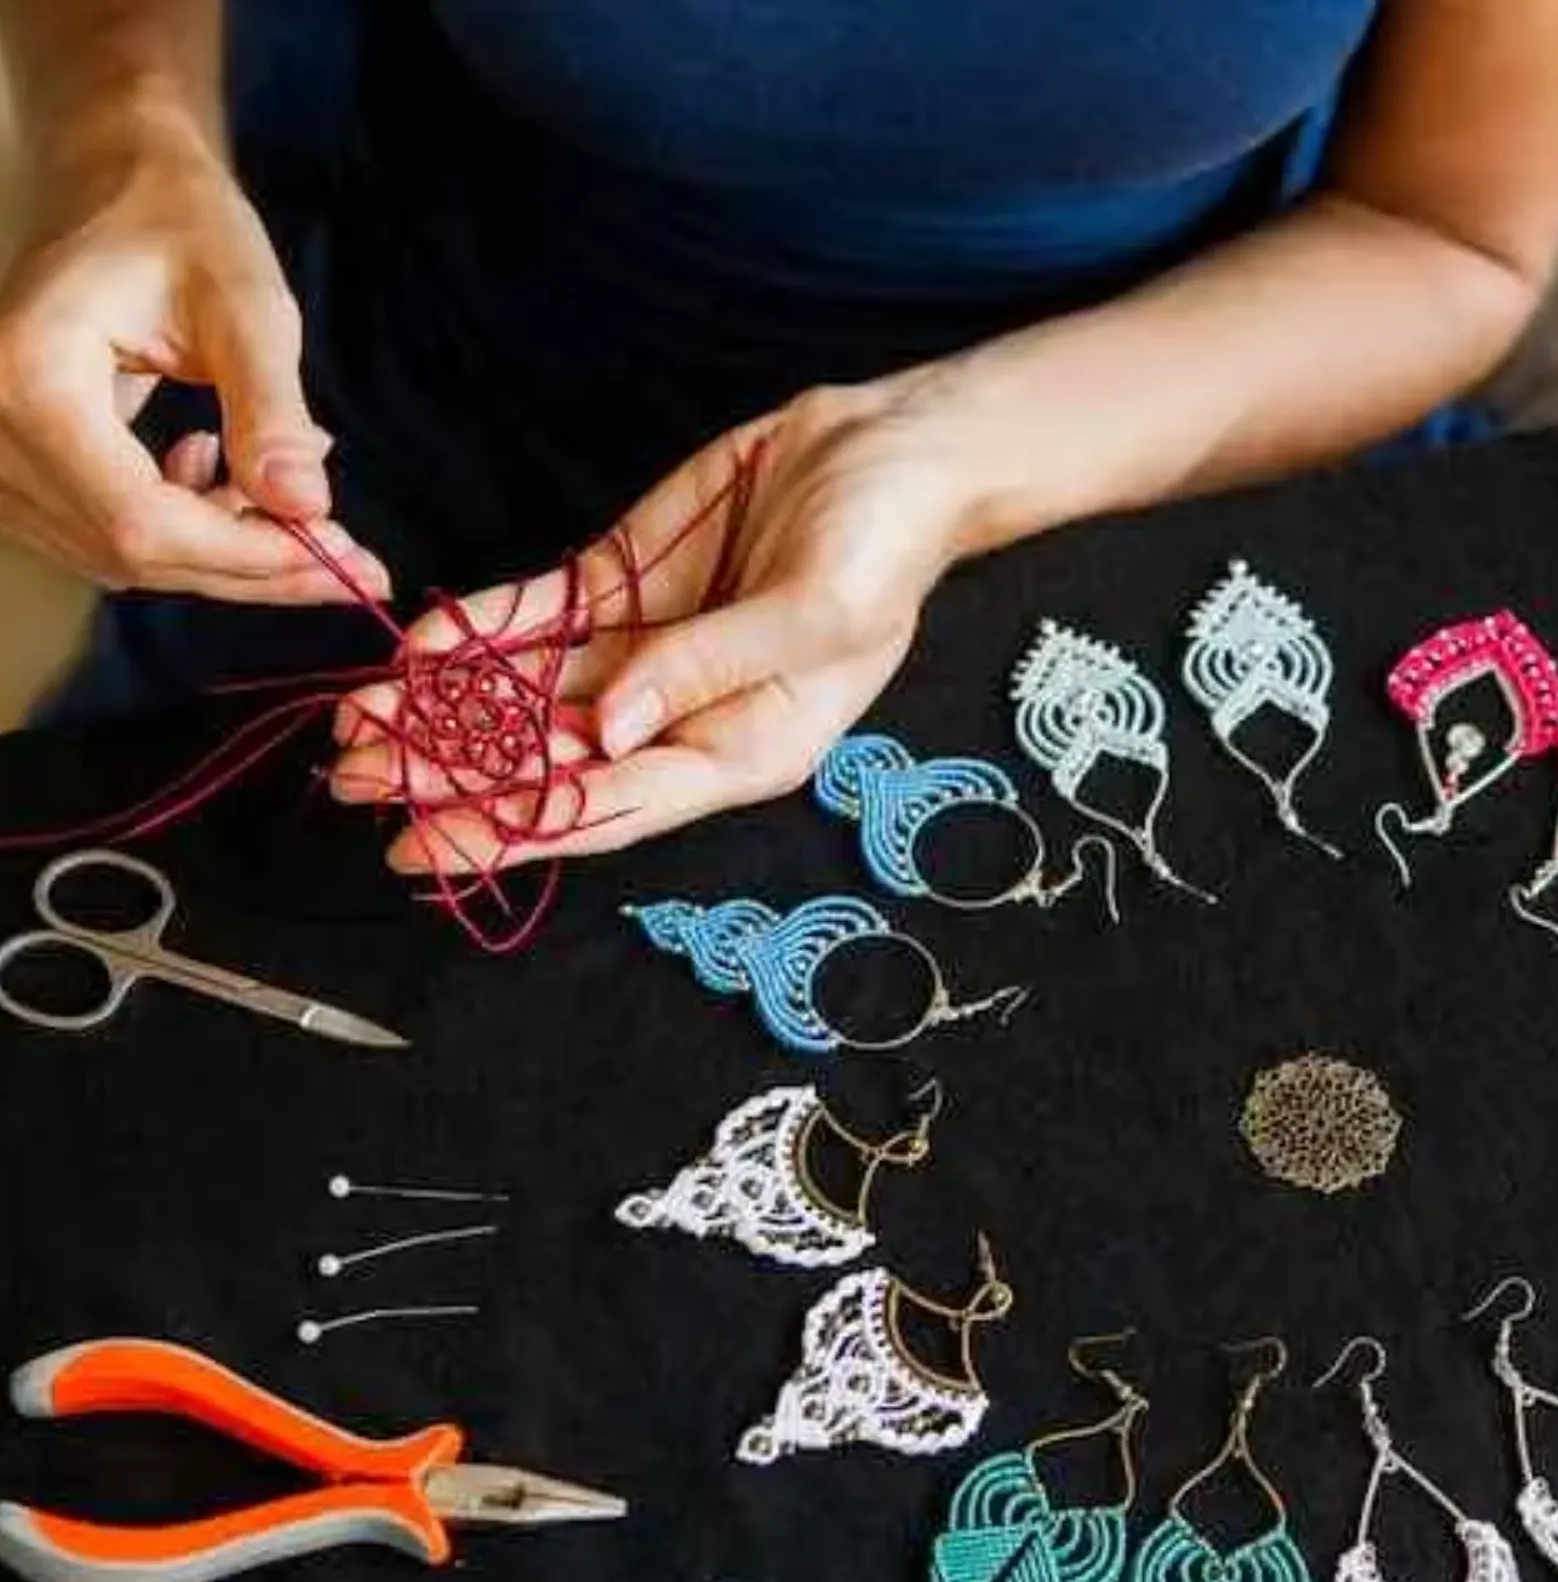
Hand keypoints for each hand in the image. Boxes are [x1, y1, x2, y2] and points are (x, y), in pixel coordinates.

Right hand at [0, 114, 387, 598]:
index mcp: (29, 376)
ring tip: (297, 505)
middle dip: (252, 565)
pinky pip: (108, 535)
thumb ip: (272, 409)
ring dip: (227, 552)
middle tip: (349, 560)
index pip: (139, 521)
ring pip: (125, 557)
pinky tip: (221, 476)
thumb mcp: (245, 306)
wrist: (117, 188)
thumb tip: (307, 507)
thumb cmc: (180, 224)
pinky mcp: (20, 467)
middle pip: (133, 551)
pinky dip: (187, 531)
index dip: (247, 556)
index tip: (341, 558)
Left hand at [328, 371, 984, 871]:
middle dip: (451, 779)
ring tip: (355, 728)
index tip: (424, 848)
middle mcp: (682, 715)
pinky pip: (540, 616)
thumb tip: (609, 731)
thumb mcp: (816, 616)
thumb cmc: (884, 546)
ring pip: (530, 696)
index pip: (611, 805)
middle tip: (355, 785)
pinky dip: (481, 631)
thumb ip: (710, 670)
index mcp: (740, 747)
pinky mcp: (627, 584)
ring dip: (444, 713)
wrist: (895, 450)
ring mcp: (649, 650)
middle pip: (551, 762)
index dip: (514, 831)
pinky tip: (419, 648)